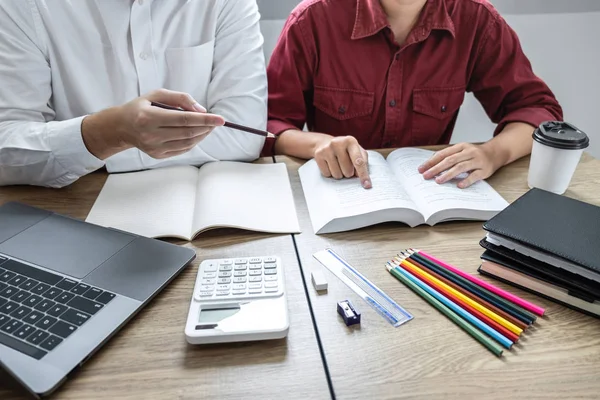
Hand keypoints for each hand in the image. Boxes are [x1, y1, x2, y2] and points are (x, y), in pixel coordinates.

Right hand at [82, 89, 224, 159]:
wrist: (122, 127)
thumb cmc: (142, 107)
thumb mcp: (157, 94)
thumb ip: (180, 98)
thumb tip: (202, 110)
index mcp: (149, 117)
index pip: (184, 119)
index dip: (205, 119)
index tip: (221, 119)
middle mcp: (151, 135)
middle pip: (188, 132)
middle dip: (206, 127)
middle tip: (216, 121)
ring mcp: (154, 148)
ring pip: (188, 143)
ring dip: (203, 135)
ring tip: (209, 126)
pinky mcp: (158, 155)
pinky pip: (183, 149)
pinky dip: (194, 141)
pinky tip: (198, 133)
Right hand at [313, 136, 371, 188]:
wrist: (325, 143)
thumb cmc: (346, 150)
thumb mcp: (358, 151)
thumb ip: (363, 162)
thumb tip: (364, 179)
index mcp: (351, 141)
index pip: (359, 161)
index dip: (364, 175)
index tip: (367, 186)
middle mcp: (338, 143)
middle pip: (348, 171)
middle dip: (349, 173)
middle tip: (346, 166)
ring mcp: (327, 149)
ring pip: (337, 174)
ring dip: (340, 174)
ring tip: (338, 165)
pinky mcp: (318, 155)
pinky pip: (327, 174)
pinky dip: (330, 173)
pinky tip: (330, 165)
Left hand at [417, 142, 499, 187]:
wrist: (496, 153)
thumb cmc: (474, 154)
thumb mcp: (462, 151)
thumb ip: (449, 156)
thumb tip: (431, 165)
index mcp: (461, 146)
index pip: (443, 154)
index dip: (431, 161)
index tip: (421, 169)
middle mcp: (469, 152)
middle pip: (450, 160)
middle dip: (436, 168)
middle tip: (426, 176)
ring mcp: (477, 161)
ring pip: (461, 167)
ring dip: (448, 174)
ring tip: (438, 181)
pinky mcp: (485, 170)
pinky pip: (475, 176)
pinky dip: (466, 180)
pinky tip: (459, 185)